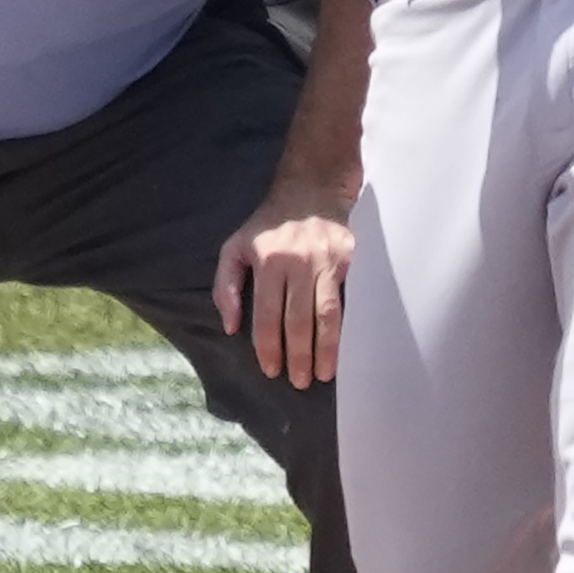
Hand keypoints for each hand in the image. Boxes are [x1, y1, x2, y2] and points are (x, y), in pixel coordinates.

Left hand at [212, 186, 354, 385]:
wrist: (310, 190)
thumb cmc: (267, 225)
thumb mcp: (234, 247)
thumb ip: (225, 287)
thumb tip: (230, 327)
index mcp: (267, 262)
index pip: (266, 316)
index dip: (269, 347)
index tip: (271, 370)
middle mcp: (298, 263)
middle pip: (298, 321)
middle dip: (298, 356)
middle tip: (298, 381)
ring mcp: (327, 262)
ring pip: (328, 315)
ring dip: (326, 349)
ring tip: (323, 374)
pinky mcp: (349, 261)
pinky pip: (348, 301)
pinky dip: (346, 328)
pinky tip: (346, 348)